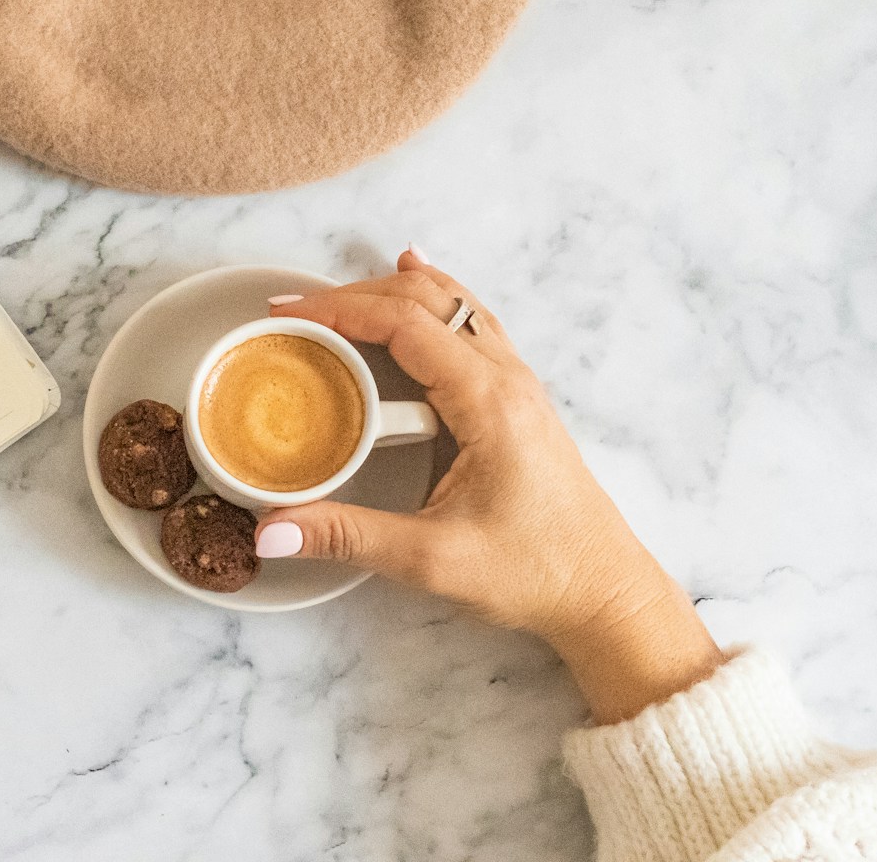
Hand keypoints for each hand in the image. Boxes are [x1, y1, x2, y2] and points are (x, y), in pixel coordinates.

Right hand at [255, 251, 723, 722]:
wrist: (606, 594)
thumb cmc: (536, 574)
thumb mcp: (431, 560)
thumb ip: (346, 537)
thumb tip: (270, 530)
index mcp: (487, 402)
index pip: (403, 324)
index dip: (339, 309)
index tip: (287, 314)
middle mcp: (507, 379)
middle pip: (426, 300)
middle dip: (355, 294)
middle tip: (294, 309)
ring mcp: (518, 384)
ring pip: (453, 304)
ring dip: (391, 291)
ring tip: (335, 295)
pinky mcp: (519, 401)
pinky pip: (474, 324)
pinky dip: (434, 298)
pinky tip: (419, 281)